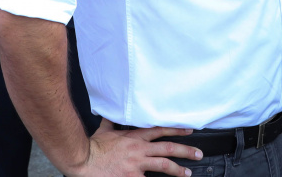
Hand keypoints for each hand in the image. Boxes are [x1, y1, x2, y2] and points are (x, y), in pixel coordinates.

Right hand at [71, 118, 201, 176]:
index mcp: (134, 137)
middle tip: (199, 154)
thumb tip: (111, 111)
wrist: (82, 160)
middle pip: (168, 148)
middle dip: (186, 151)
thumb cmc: (92, 147)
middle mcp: (139, 149)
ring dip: (178, 169)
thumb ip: (112, 121)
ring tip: (188, 172)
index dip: (176, 130)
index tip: (189, 130)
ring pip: (164, 165)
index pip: (160, 130)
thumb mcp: (104, 130)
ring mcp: (136, 164)